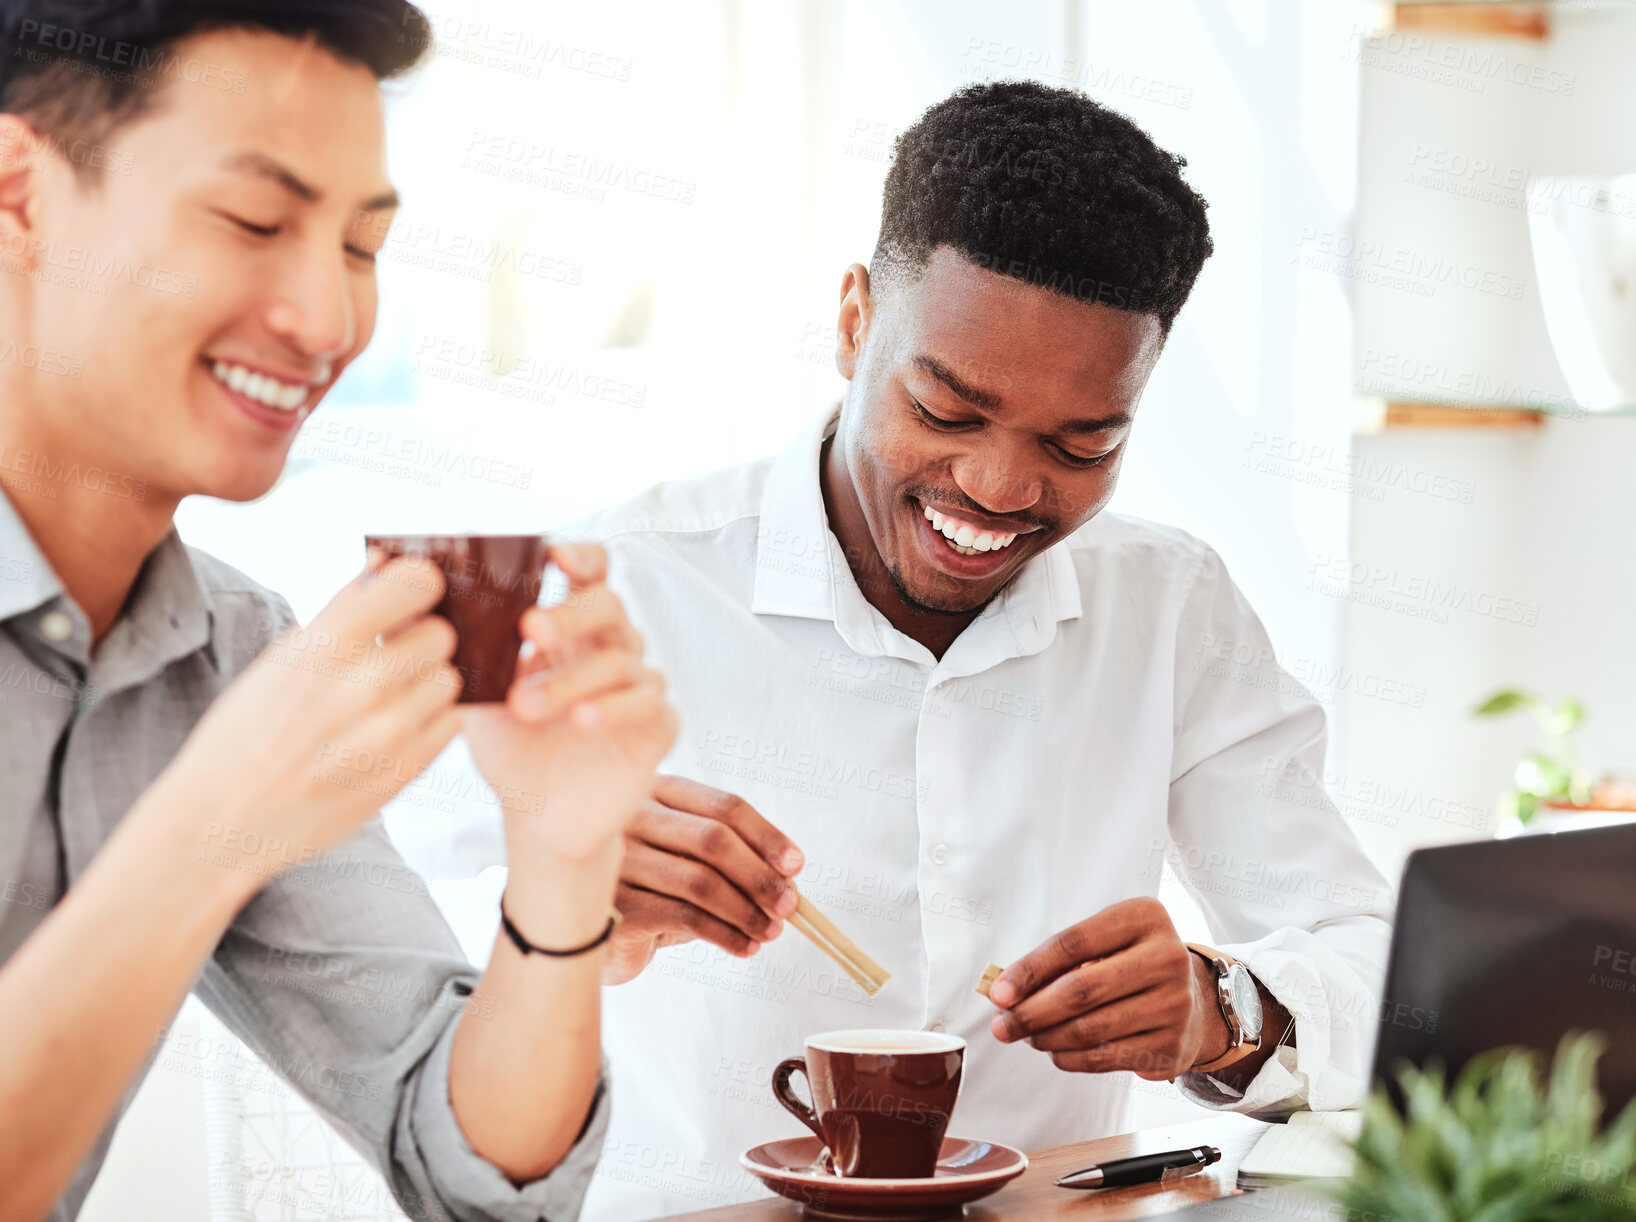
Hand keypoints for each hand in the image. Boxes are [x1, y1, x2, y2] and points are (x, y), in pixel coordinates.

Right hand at [157, 556, 461, 892]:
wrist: (221, 819)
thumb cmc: (246, 730)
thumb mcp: (281, 657)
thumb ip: (341, 610)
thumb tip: (384, 563)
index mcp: (326, 643)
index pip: (418, 583)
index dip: (419, 585)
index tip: (409, 595)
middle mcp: (364, 684)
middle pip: (442, 634)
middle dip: (421, 638)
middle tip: (394, 654)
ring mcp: (389, 733)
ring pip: (450, 680)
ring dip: (427, 682)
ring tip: (389, 695)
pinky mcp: (403, 772)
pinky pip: (450, 724)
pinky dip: (432, 720)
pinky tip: (395, 725)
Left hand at [461, 543, 677, 864]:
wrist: (539, 818)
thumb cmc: (512, 748)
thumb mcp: (476, 693)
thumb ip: (461, 648)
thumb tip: (411, 596)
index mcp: (571, 629)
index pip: (590, 572)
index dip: (579, 556)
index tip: (551, 555)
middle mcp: (610, 648)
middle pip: (609, 604)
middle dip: (569, 613)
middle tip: (531, 627)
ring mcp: (638, 685)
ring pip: (619, 658)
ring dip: (570, 678)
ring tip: (527, 706)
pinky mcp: (657, 725)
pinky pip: (649, 702)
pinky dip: (614, 707)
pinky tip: (582, 720)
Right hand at [603, 776, 804, 984]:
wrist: (586, 928)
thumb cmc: (651, 888)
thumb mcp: (690, 861)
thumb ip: (732, 860)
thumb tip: (790, 881)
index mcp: (658, 792)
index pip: (723, 805)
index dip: (766, 835)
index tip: (796, 865)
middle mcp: (632, 817)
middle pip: (713, 840)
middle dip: (760, 876)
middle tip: (789, 905)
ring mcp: (617, 860)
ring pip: (700, 882)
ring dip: (746, 911)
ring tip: (771, 931)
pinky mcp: (613, 905)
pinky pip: (683, 917)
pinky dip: (724, 934)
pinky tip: (744, 946)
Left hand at [985, 898, 1228, 1080]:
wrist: (1193, 997)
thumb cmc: (1129, 963)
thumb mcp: (1104, 942)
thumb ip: (1058, 961)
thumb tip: (1005, 993)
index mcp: (1144, 917)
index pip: (1074, 942)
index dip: (1030, 970)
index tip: (998, 993)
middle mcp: (1167, 957)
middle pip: (1081, 990)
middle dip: (1031, 1012)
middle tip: (1002, 1025)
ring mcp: (1175, 1004)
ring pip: (1091, 1029)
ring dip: (1047, 1038)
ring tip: (1027, 1037)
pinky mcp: (1173, 1045)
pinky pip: (1106, 1058)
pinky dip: (1071, 1058)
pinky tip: (1055, 1052)